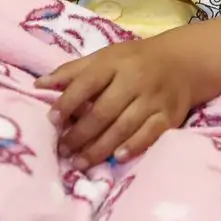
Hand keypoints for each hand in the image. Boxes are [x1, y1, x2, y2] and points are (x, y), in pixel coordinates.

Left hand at [36, 34, 202, 166]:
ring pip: (123, 126)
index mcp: (115, 63)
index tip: (52, 120)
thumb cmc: (135, 60)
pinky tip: (117, 158)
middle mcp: (134, 79)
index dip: (67, 102)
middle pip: (103, 111)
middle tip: (63, 150)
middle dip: (80, 133)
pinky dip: (133, 146)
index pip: (86, 83)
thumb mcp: (104, 57)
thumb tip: (38, 84)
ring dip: (99, 148)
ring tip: (80, 162)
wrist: (182, 62)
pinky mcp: (169, 115)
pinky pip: (150, 134)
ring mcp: (153, 99)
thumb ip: (72, 71)